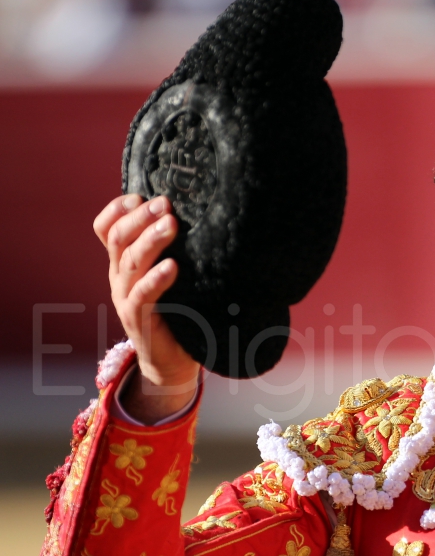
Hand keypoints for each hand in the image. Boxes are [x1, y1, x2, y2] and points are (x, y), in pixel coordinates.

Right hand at [94, 194, 199, 421]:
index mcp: (124, 263)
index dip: (118, 209)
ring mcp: (125, 298)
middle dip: (141, 217)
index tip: (142, 194)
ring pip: (130, 262)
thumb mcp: (172, 277)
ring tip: (171, 224)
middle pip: (119, 238)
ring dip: (150, 240)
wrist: (172, 361)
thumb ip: (175, 251)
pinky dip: (156, 278)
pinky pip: (143, 295)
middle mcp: (119, 277)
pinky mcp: (138, 320)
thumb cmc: (179, 311)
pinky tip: (172, 266)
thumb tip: (205, 216)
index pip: (107, 228)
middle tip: (166, 204)